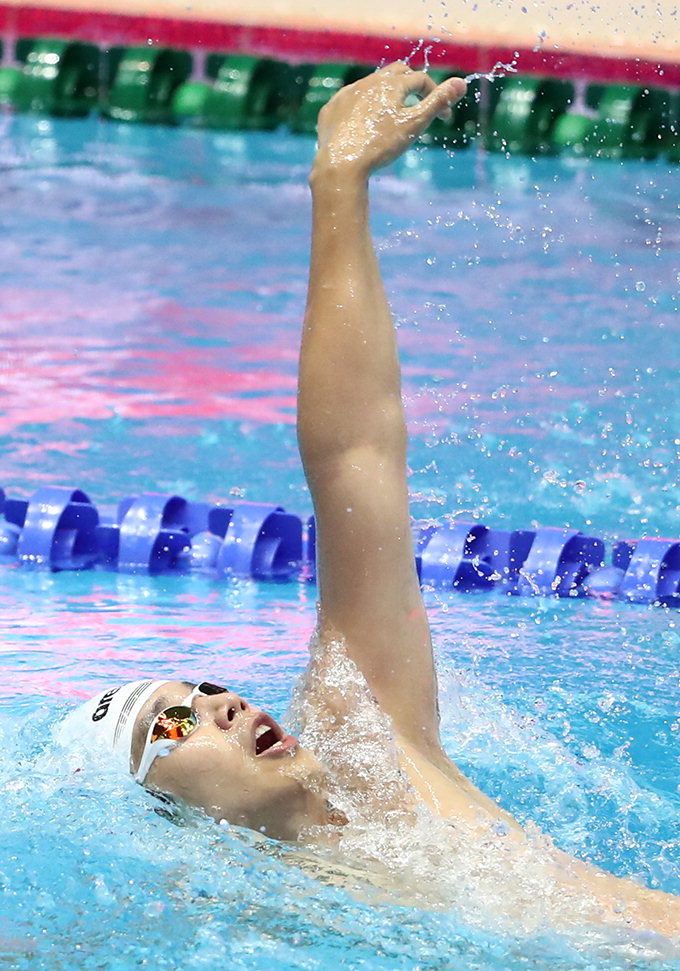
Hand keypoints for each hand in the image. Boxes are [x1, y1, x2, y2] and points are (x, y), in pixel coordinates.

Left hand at [313, 62, 466, 177]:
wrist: (341, 165)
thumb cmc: (381, 146)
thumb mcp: (414, 125)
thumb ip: (437, 102)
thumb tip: (461, 83)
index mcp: (391, 84)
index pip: (420, 80)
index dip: (435, 95)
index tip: (444, 117)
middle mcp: (368, 82)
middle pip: (396, 73)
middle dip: (411, 85)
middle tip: (418, 103)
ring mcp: (347, 94)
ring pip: (371, 86)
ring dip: (386, 95)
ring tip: (392, 115)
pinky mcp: (332, 108)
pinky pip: (350, 101)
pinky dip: (362, 107)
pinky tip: (365, 124)